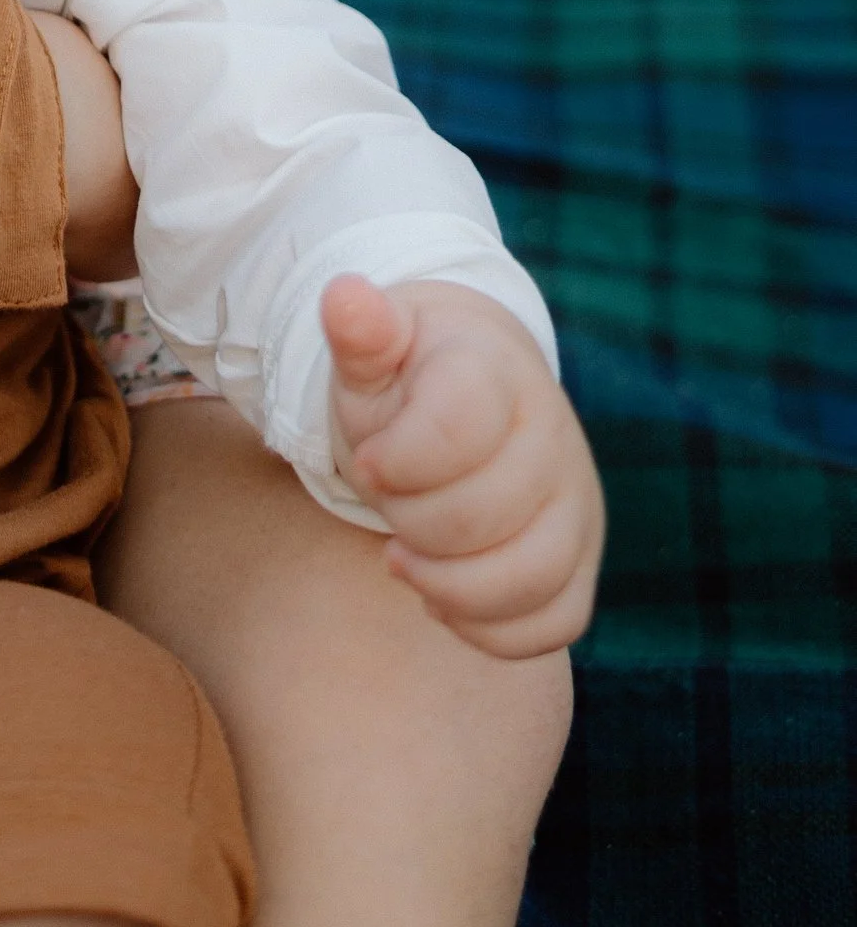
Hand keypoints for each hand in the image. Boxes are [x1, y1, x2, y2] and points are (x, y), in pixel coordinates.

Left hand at [325, 274, 603, 657]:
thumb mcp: (376, 351)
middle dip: (412, 521)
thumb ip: (362, 333)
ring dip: (449, 585)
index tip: (370, 462)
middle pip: (485, 513)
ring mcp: (575, 502)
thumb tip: (345, 296)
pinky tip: (441, 597)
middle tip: (386, 506)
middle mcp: (553, 436)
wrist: (469, 396)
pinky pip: (556, 623)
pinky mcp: (580, 561)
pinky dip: (490, 629)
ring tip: (402, 561)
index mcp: (496, 372)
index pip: (458, 427)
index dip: (397, 459)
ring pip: (532, 576)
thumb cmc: (408, 381)